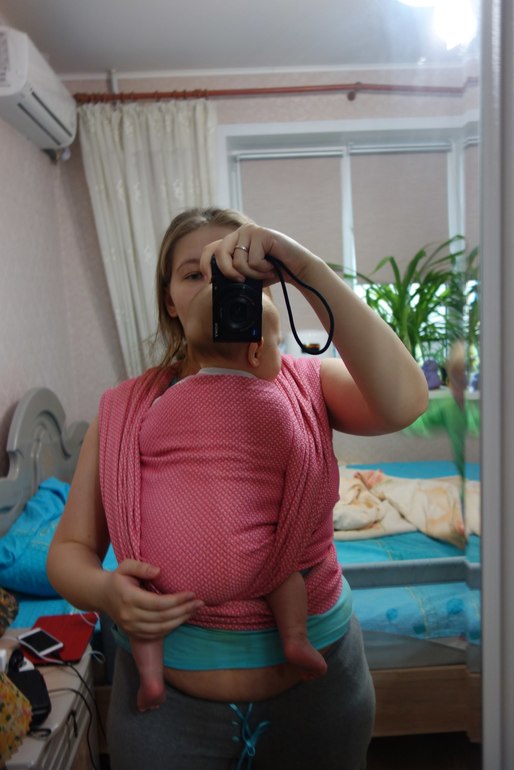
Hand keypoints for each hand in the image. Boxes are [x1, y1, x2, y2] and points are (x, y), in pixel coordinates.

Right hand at [102, 559, 203, 639]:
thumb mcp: (126, 566)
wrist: (101, 596)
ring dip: (181, 620)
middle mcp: (129, 616)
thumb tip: (159, 572)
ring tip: (195, 610)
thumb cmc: (118, 578)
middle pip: (163, 617)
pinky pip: (156, 635)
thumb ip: (142, 567)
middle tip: (200, 602)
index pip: (158, 603)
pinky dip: (171, 628)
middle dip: (184, 610)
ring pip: (161, 628)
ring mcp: (131, 627)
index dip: (177, 600)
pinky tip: (182, 618)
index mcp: (128, 598)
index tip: (191, 593)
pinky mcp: (133, 634)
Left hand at [199, 223, 315, 285]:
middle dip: (229, 272)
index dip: (205, 264)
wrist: (297, 268)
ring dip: (253, 273)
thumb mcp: (248, 274)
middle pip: (220, 254)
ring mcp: (250, 231)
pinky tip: (272, 265)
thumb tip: (214, 281)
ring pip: (238, 261)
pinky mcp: (261, 234)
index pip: (210, 249)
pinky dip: (263, 269)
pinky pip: (253, 260)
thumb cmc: (273, 271)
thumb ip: (233, 273)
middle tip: (241, 280)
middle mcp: (239, 232)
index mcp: (233, 241)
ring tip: (265, 270)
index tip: (208, 280)